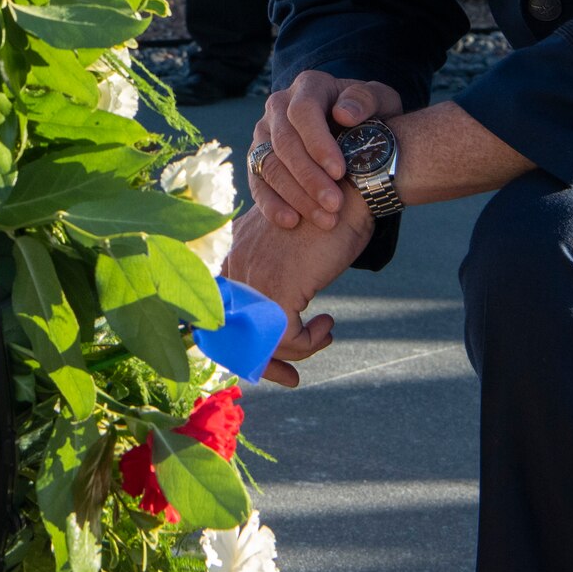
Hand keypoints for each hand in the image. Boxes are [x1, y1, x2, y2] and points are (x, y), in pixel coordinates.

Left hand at [223, 202, 371, 386]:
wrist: (348, 193)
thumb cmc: (329, 220)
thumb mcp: (290, 251)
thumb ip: (274, 276)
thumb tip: (278, 320)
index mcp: (236, 252)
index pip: (224, 311)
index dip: (244, 343)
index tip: (272, 360)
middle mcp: (237, 264)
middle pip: (236, 334)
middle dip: (265, 362)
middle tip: (290, 377)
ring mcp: (255, 277)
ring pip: (265, 340)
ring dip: (299, 349)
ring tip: (323, 333)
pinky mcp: (278, 288)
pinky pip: (289, 337)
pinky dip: (311, 342)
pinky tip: (327, 325)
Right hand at [248, 71, 402, 231]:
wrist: (354, 134)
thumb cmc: (370, 116)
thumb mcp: (381, 102)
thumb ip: (367, 100)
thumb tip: (344, 114)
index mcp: (308, 86)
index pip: (303, 111)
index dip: (318, 143)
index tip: (340, 171)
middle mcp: (279, 106)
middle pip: (285, 142)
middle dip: (310, 177)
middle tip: (335, 204)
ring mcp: (264, 133)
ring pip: (270, 165)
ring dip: (297, 196)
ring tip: (325, 219)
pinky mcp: (258, 159)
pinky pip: (258, 183)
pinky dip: (271, 204)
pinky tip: (291, 222)